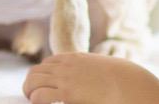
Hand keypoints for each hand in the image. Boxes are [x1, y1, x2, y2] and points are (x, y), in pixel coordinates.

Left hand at [22, 52, 158, 103]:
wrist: (128, 83)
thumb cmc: (120, 78)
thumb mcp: (101, 66)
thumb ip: (89, 68)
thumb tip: (92, 74)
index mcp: (73, 58)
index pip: (47, 63)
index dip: (42, 74)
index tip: (43, 84)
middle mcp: (65, 66)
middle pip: (36, 71)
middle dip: (31, 83)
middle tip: (32, 94)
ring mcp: (65, 79)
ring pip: (33, 82)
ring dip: (30, 91)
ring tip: (33, 99)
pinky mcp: (67, 94)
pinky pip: (40, 96)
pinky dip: (36, 100)